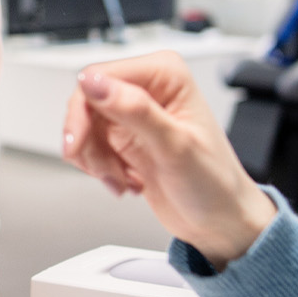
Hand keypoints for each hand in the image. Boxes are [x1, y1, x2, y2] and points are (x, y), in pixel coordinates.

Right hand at [62, 53, 274, 264]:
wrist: (218, 221)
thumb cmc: (214, 183)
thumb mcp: (175, 146)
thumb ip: (135, 110)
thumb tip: (96, 84)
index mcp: (165, 75)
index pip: (100, 76)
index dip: (83, 110)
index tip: (78, 141)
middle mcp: (149, 89)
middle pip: (86, 101)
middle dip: (88, 141)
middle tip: (100, 169)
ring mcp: (135, 114)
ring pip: (85, 126)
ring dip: (95, 159)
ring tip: (121, 180)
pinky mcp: (125, 137)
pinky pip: (90, 145)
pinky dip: (99, 168)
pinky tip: (125, 181)